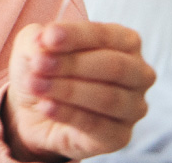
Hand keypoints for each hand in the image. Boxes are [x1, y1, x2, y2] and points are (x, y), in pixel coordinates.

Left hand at [3, 22, 155, 161]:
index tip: (47, 39)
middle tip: (39, 64)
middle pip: (114, 66)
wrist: (33, 111)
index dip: (75, 36)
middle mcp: (138, 73)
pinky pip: (98, 125)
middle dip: (73, 64)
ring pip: (108, 97)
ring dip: (68, 90)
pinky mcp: (120, 136)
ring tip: (36, 85)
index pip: (105, 36)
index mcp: (125, 41)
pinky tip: (46, 106)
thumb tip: (45, 40)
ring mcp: (133, 107)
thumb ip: (42, 39)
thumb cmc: (45, 68)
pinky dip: (69, 114)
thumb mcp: (36, 44)